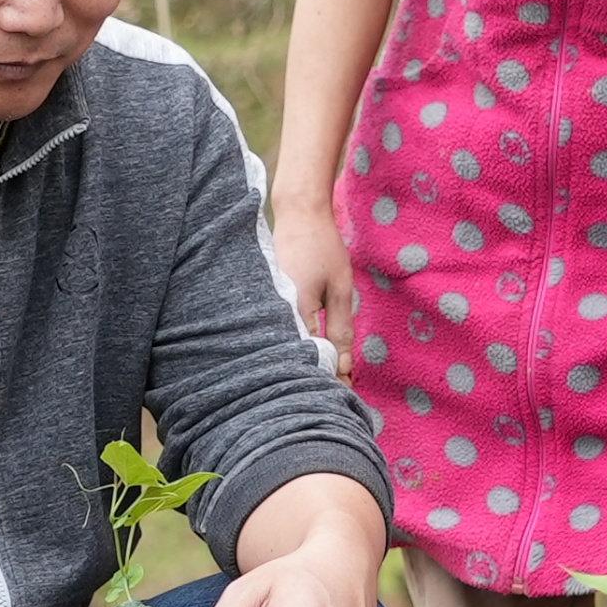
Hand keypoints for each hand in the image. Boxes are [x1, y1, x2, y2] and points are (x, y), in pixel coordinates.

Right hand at [269, 195, 357, 372]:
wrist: (297, 214)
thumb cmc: (322, 248)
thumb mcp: (340, 288)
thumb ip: (341, 329)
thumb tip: (345, 367)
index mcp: (295, 312)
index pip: (312, 358)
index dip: (329, 377)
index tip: (344, 392)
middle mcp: (272, 314)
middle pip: (293, 357)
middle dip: (313, 373)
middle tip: (334, 389)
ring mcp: (263, 307)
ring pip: (283, 345)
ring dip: (302, 359)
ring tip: (321, 372)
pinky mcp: (261, 302)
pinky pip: (277, 330)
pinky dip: (292, 342)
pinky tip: (304, 348)